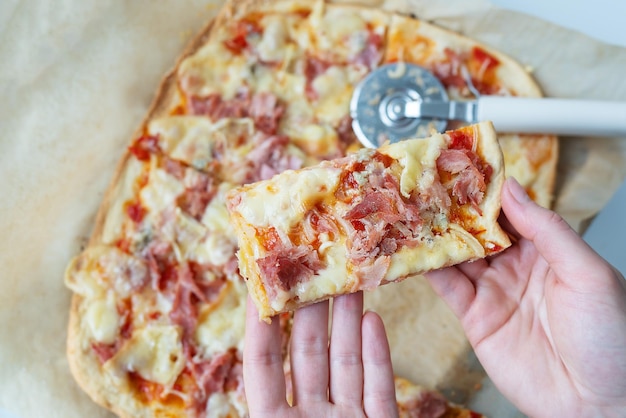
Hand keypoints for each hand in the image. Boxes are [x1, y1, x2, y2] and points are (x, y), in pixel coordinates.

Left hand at [243, 292, 398, 417]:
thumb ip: (267, 400)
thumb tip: (255, 341)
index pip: (264, 365)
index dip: (261, 326)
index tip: (262, 286)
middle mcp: (312, 417)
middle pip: (309, 354)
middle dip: (313, 310)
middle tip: (315, 270)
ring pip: (346, 363)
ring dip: (348, 322)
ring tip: (349, 282)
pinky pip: (379, 389)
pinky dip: (378, 355)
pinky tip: (373, 320)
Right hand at [426, 177, 625, 416]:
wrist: (594, 404)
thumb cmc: (610, 339)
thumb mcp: (587, 273)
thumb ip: (548, 229)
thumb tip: (512, 189)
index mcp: (548, 249)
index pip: (508, 211)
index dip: (484, 190)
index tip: (460, 167)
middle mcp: (517, 266)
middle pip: (476, 230)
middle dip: (451, 209)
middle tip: (424, 184)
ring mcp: (494, 290)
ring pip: (456, 254)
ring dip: (434, 235)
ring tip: (410, 211)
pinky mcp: (475, 317)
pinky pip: (446, 287)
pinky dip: (426, 269)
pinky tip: (412, 251)